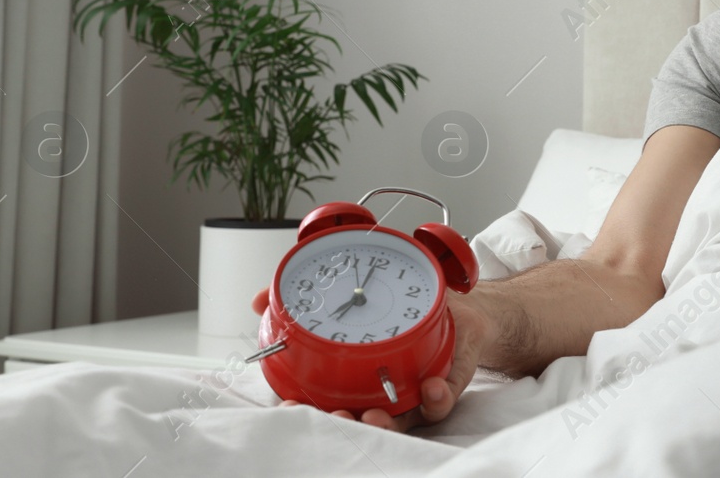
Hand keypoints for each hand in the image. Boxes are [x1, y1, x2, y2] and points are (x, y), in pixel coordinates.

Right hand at [250, 287, 489, 432]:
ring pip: (396, 422)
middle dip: (343, 424)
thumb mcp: (354, 296)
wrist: (460, 306)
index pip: (322, 401)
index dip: (303, 409)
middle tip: (336, 416)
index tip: (290, 407)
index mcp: (353, 377)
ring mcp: (412, 393)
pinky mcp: (445, 386)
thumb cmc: (403, 308)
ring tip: (375, 415)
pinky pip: (439, 402)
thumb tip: (259, 300)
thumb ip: (303, 300)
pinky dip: (436, 399)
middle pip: (357, 419)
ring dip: (386, 423)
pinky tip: (432, 387)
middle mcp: (380, 391)